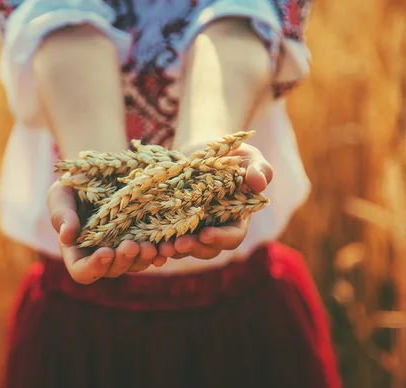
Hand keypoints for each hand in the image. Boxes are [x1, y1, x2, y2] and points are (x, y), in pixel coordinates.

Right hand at [47, 180, 166, 283]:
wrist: (100, 171)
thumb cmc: (73, 184)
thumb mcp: (62, 194)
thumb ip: (61, 214)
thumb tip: (67, 237)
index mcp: (78, 250)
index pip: (82, 271)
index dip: (94, 267)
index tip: (106, 252)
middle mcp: (102, 254)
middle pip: (112, 271)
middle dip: (123, 261)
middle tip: (131, 246)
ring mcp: (124, 247)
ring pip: (135, 265)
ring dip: (143, 259)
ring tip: (150, 247)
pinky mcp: (143, 237)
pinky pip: (153, 252)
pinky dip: (159, 252)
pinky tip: (165, 247)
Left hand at [158, 142, 272, 259]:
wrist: (203, 151)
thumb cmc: (233, 155)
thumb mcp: (250, 158)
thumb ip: (259, 169)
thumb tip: (259, 183)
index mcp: (237, 219)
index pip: (233, 236)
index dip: (221, 238)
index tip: (206, 234)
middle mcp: (215, 230)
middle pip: (207, 249)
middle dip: (193, 248)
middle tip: (178, 244)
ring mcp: (193, 229)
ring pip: (184, 248)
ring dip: (173, 250)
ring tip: (161, 246)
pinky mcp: (173, 223)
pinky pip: (165, 237)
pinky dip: (157, 241)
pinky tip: (146, 241)